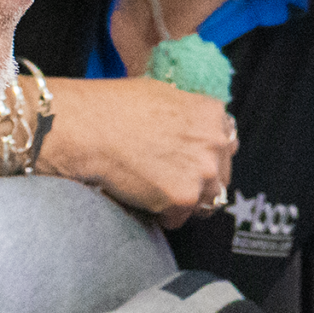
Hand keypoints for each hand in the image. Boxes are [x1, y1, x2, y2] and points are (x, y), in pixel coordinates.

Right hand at [35, 76, 235, 227]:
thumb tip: (191, 129)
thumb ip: (187, 115)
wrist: (87, 130)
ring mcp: (202, 172)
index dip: (207, 154)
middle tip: (170, 180)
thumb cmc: (113, 107)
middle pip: (220, 175)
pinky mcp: (183, 198)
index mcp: (211, 113)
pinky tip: (142, 198)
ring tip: (155, 191)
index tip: (192, 161)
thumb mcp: (161, 94)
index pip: (226, 143)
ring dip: (184, 200)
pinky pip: (179, 218)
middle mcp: (215, 142)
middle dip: (199, 181)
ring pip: (205, 200)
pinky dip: (162, 215)